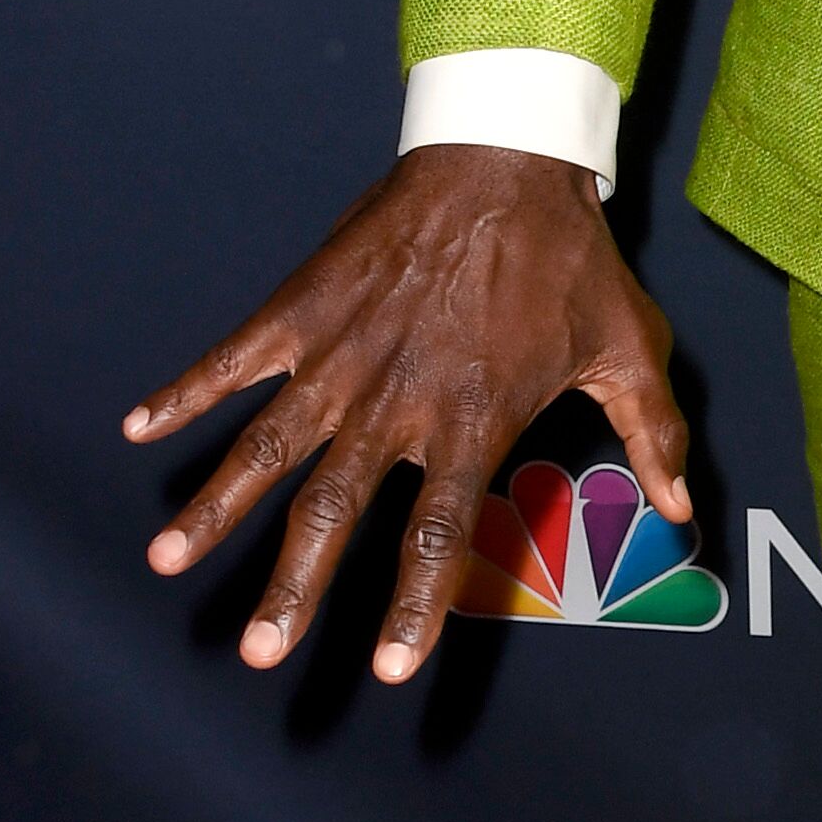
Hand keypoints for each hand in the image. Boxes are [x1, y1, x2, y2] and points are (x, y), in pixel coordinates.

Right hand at [125, 151, 689, 686]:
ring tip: (166, 559)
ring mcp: (342, 354)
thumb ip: (655, 435)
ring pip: (269, 447)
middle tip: (257, 652)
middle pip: (336, 512)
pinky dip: (185, 391)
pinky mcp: (304, 306)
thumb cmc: (570, 257)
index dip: (416, 606)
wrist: (505, 154)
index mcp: (475, 419)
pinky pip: (234, 358)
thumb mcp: (630, 346)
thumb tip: (683, 510)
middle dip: (294, 587)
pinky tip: (137, 429)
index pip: (440, 534)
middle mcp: (399, 399)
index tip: (389, 668)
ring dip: (217, 507)